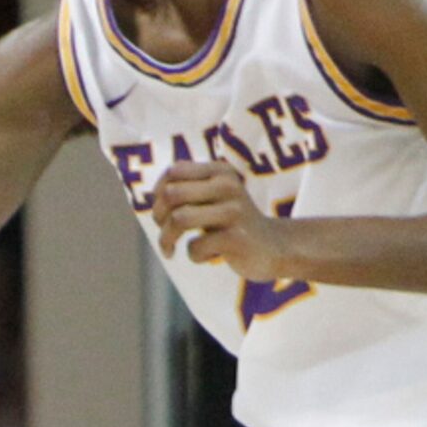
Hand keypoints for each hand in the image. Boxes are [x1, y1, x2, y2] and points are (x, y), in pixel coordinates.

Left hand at [152, 162, 291, 280]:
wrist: (274, 247)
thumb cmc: (231, 224)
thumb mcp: (212, 199)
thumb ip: (186, 190)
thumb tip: (152, 193)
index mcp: (220, 171)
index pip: (173, 172)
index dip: (158, 194)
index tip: (163, 212)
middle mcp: (228, 185)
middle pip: (171, 195)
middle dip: (158, 217)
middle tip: (165, 233)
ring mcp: (234, 211)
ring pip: (179, 219)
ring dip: (166, 239)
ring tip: (170, 250)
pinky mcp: (237, 237)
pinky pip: (195, 246)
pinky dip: (194, 255)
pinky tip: (208, 256)